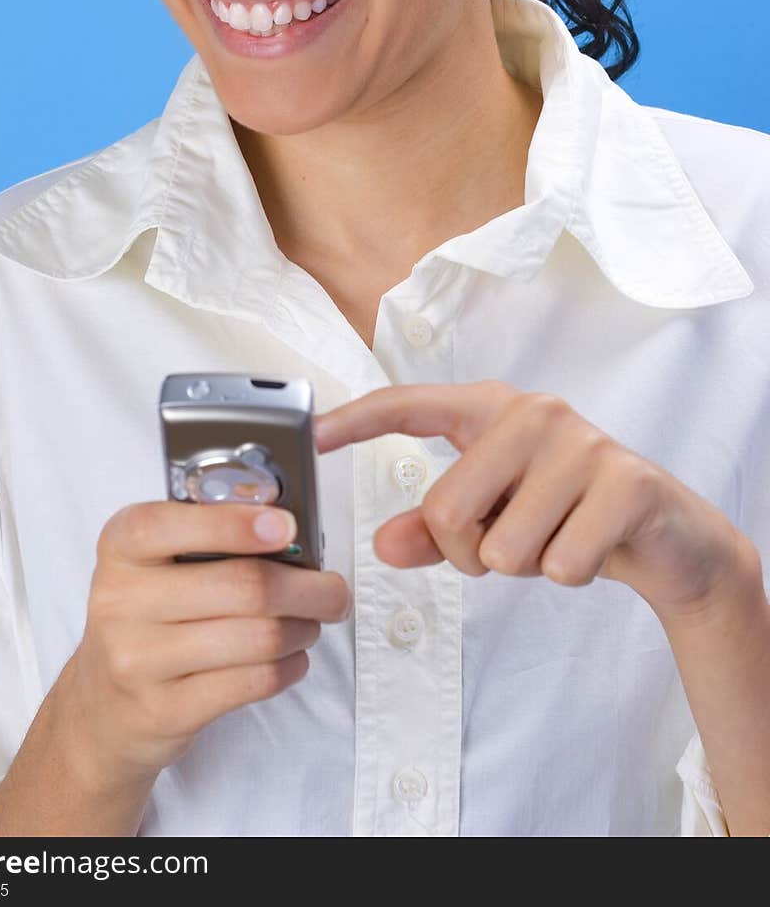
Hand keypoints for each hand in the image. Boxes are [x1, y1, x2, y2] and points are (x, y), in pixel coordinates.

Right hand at [66, 501, 351, 792]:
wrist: (102, 708)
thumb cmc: (147, 618)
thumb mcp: (154, 564)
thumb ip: (208, 537)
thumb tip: (288, 529)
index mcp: (121, 547)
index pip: (172, 524)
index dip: (236, 523)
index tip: (287, 526)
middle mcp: (119, 600)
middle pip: (243, 585)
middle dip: (307, 588)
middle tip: (334, 590)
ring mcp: (138, 660)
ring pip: (257, 637)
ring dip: (302, 629)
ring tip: (310, 624)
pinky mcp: (164, 710)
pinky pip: (253, 682)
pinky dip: (289, 667)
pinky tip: (291, 658)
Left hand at [314, 381, 746, 621]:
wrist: (667, 532)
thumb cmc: (563, 514)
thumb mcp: (492, 520)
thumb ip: (434, 533)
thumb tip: (383, 546)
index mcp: (489, 409)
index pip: (408, 405)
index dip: (355, 419)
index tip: (311, 435)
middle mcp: (532, 412)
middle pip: (447, 509)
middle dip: (472, 554)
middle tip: (512, 541)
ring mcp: (581, 442)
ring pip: (503, 548)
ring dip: (526, 566)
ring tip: (557, 536)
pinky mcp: (625, 482)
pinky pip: (560, 565)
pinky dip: (569, 575)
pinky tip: (592, 546)